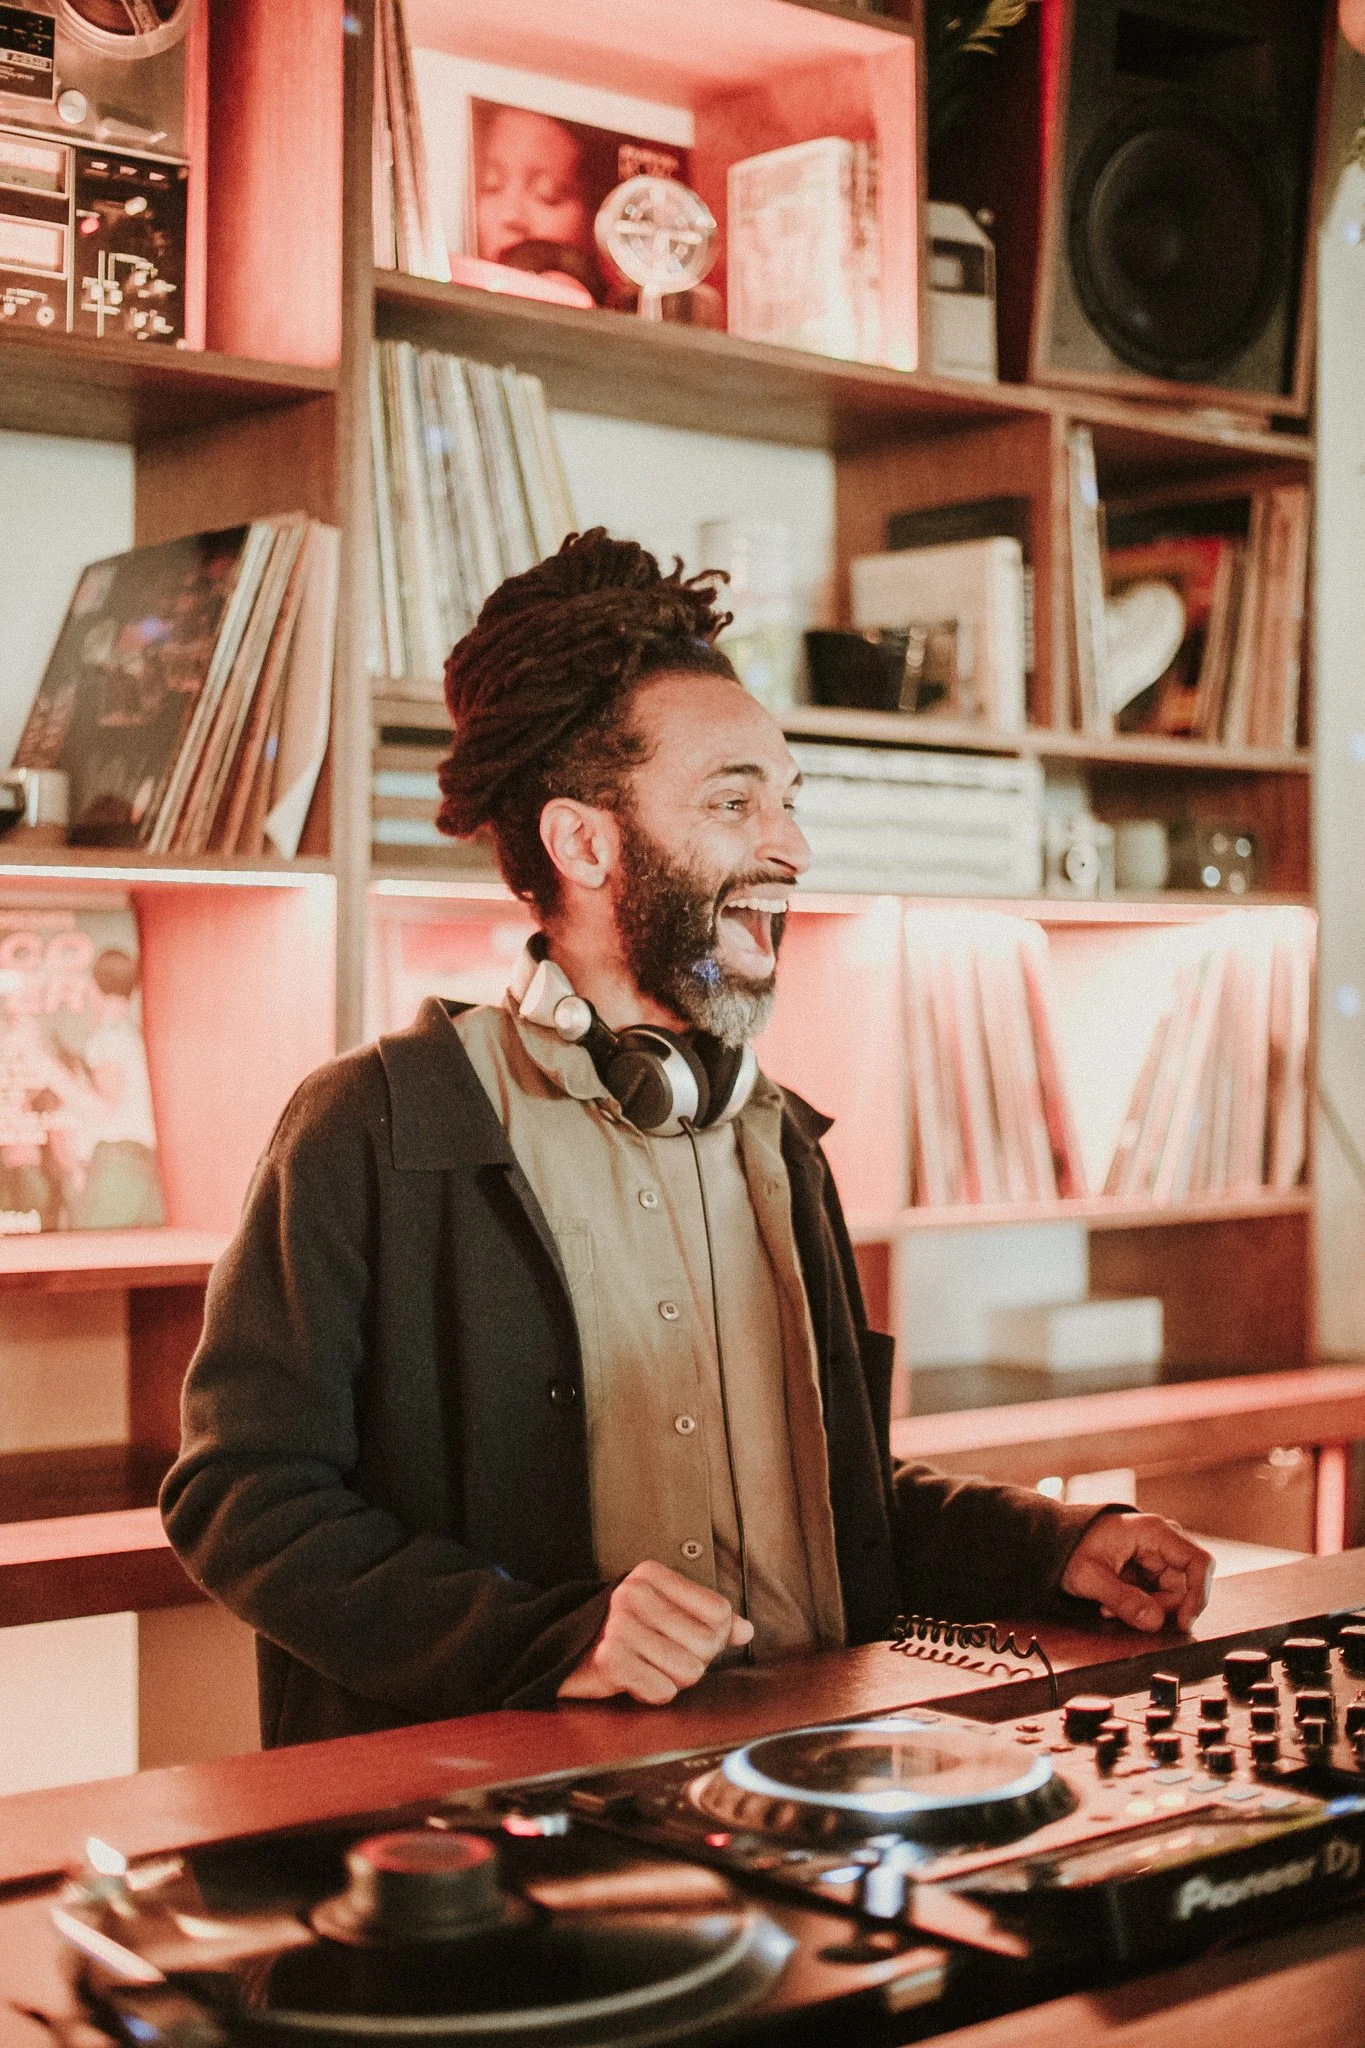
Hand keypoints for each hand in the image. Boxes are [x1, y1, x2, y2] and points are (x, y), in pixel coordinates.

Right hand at [557, 1560, 753, 1704]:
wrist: (556, 1650)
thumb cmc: (616, 1631)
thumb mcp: (660, 1611)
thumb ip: (706, 1618)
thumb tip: (746, 1630)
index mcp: (651, 1575)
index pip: (718, 1611)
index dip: (713, 1636)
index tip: (687, 1638)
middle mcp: (634, 1594)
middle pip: (707, 1644)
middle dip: (693, 1661)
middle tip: (663, 1657)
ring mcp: (619, 1626)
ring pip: (690, 1671)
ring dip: (672, 1679)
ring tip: (648, 1667)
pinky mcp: (610, 1661)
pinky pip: (663, 1691)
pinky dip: (652, 1693)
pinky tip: (634, 1680)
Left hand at [1061, 1513, 1213, 1632]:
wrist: (1055, 1542)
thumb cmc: (1070, 1548)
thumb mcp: (1090, 1576)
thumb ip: (1122, 1599)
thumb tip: (1155, 1622)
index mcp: (1154, 1532)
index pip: (1199, 1562)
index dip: (1199, 1595)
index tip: (1183, 1623)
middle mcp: (1162, 1541)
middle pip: (1184, 1586)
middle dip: (1157, 1608)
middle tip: (1123, 1614)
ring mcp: (1157, 1556)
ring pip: (1171, 1596)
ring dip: (1144, 1608)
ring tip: (1109, 1607)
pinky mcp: (1150, 1570)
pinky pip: (1157, 1596)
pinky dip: (1138, 1606)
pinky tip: (1112, 1604)